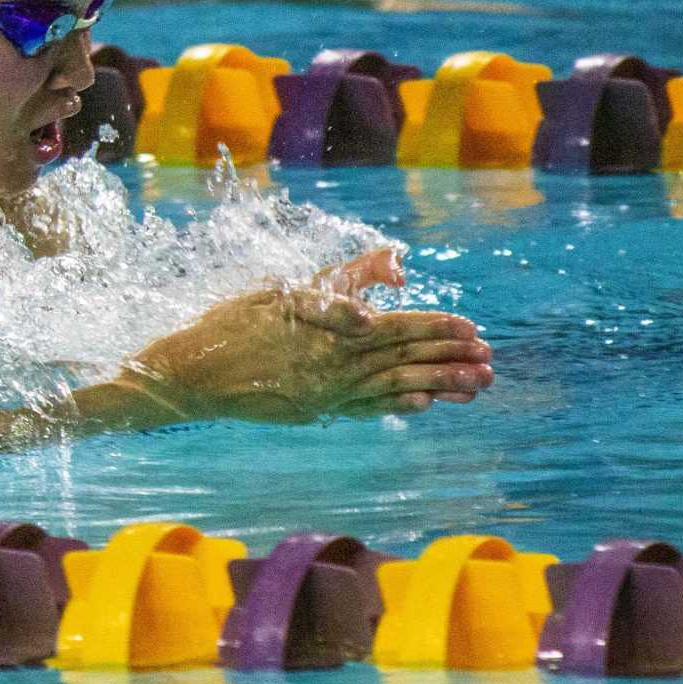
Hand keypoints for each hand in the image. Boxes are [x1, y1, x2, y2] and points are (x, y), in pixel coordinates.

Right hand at [117, 250, 493, 422]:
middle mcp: (335, 368)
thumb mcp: (288, 289)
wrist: (191, 374)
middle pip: (404, 361)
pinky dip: (397, 406)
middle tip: (491, 363)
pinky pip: (365, 408)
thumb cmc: (234, 323)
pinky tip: (423, 406)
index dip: (438, 329)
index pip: (398, 329)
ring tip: (474, 388)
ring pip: (393, 389)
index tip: (473, 330)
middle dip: (450, 360)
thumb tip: (395, 272)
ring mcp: (326, 395)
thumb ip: (343, 283)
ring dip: (437, 386)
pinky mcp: (314, 411)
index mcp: (331, 333)